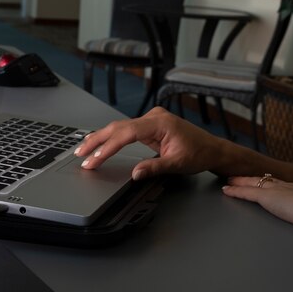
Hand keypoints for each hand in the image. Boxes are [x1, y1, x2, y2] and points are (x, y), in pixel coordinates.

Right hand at [75, 107, 226, 179]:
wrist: (212, 149)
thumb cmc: (198, 154)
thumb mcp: (177, 164)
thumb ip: (154, 168)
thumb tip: (134, 174)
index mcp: (160, 123)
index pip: (127, 133)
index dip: (108, 147)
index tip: (95, 160)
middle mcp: (154, 117)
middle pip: (119, 127)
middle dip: (98, 141)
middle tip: (81, 155)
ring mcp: (152, 119)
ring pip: (120, 127)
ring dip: (102, 139)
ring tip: (84, 150)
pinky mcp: (150, 125)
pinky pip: (127, 130)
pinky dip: (112, 138)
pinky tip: (100, 143)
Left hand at [222, 174, 292, 229]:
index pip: (278, 183)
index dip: (268, 182)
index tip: (262, 180)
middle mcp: (283, 186)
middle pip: (262, 180)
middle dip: (250, 178)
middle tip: (239, 177)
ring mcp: (274, 191)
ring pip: (252, 183)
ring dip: (239, 182)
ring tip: (228, 181)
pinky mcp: (266, 197)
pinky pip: (247, 192)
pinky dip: (235, 191)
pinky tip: (226, 190)